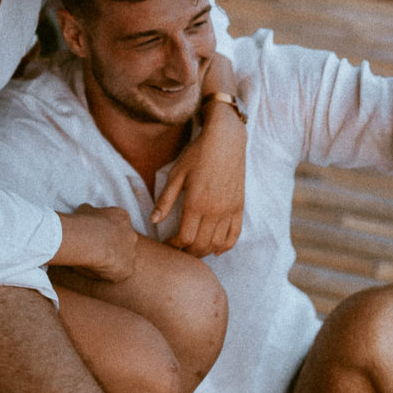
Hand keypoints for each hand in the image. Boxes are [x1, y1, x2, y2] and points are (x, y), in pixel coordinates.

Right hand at [53, 205, 139, 282]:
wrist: (89, 239)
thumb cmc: (84, 223)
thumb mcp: (85, 210)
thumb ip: (90, 212)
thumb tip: (86, 212)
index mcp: (122, 218)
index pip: (117, 224)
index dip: (105, 231)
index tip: (94, 235)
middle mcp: (132, 235)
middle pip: (123, 241)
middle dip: (111, 246)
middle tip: (94, 250)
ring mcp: (131, 253)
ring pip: (122, 258)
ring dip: (111, 260)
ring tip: (93, 262)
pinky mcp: (128, 269)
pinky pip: (119, 273)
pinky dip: (109, 274)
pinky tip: (96, 271)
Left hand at [152, 100, 245, 256]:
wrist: (226, 140)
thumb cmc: (197, 154)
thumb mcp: (176, 174)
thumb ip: (165, 200)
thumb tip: (153, 220)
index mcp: (196, 203)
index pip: (184, 237)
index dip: (174, 245)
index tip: (167, 244)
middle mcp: (214, 210)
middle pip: (201, 245)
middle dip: (187, 252)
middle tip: (178, 251)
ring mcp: (229, 210)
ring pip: (217, 243)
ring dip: (204, 252)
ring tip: (193, 250)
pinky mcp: (239, 207)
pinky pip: (234, 235)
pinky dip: (225, 246)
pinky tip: (216, 250)